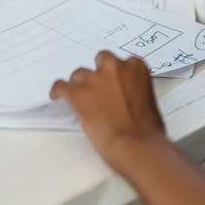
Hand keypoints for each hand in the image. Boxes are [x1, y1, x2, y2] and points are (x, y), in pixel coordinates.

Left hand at [50, 51, 164, 170]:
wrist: (136, 143)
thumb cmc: (147, 129)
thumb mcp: (148, 102)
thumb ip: (134, 91)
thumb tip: (124, 98)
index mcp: (136, 67)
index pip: (122, 62)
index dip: (115, 74)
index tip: (113, 81)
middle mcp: (114, 67)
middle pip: (100, 60)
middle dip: (98, 73)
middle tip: (98, 88)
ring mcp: (94, 79)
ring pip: (80, 74)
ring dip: (80, 85)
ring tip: (81, 99)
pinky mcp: (77, 93)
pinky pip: (61, 85)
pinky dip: (58, 91)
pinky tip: (57, 96)